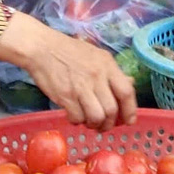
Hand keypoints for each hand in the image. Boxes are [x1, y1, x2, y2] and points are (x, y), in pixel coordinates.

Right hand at [0, 11, 136, 128]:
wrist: (42, 48)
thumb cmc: (70, 51)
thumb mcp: (96, 56)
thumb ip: (112, 72)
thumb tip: (129, 85)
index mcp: (107, 65)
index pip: (126, 92)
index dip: (130, 110)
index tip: (129, 120)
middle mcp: (96, 76)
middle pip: (112, 110)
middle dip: (109, 123)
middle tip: (104, 125)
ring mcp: (80, 87)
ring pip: (97, 117)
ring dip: (94, 125)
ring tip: (89, 122)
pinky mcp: (65, 96)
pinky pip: (77, 118)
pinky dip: (77, 121)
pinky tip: (74, 115)